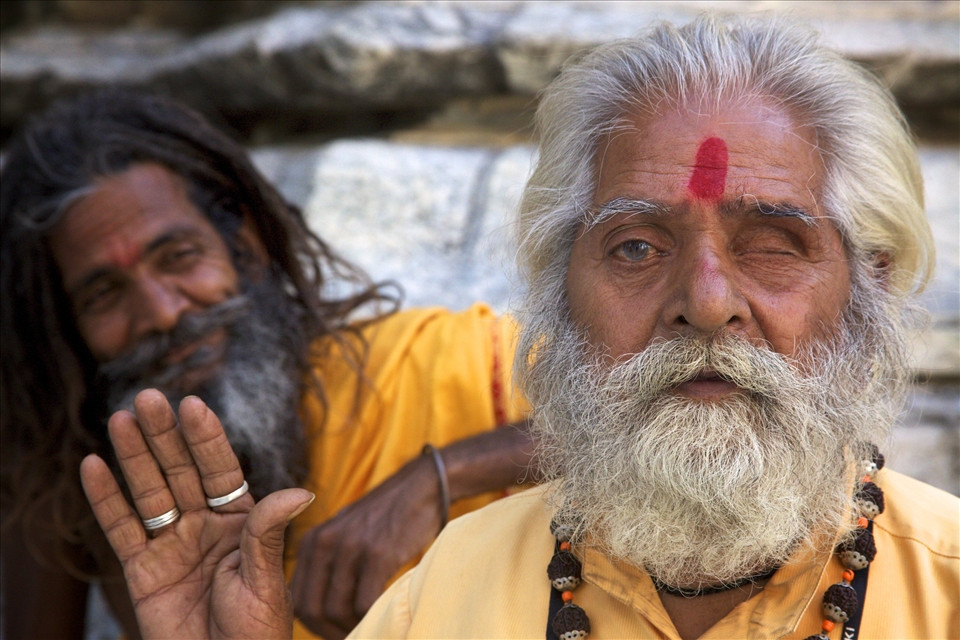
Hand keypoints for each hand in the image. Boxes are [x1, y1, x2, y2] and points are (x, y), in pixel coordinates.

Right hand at [80, 389, 312, 639]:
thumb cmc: (255, 630)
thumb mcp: (263, 578)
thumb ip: (268, 533)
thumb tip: (302, 491)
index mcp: (240, 520)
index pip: (220, 469)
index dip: (206, 437)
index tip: (192, 403)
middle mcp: (205, 525)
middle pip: (180, 471)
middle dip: (164, 435)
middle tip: (148, 397)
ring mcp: (173, 545)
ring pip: (149, 492)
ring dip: (134, 456)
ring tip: (120, 417)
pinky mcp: (143, 570)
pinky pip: (121, 529)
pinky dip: (105, 499)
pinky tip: (93, 466)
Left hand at [291, 453, 441, 638]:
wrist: (421, 487)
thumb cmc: (385, 517)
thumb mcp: (345, 532)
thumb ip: (328, 562)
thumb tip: (321, 608)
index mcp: (312, 541)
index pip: (298, 599)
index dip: (313, 624)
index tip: (333, 630)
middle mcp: (325, 543)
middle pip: (312, 608)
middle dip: (328, 631)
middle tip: (350, 635)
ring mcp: (351, 547)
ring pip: (336, 610)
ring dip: (351, 628)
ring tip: (367, 627)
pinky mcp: (378, 553)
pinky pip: (365, 603)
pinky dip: (371, 617)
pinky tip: (382, 614)